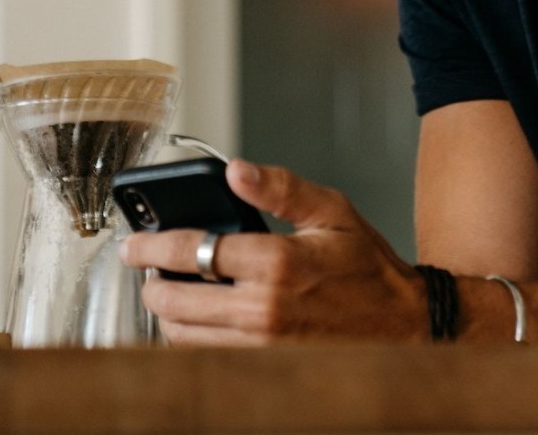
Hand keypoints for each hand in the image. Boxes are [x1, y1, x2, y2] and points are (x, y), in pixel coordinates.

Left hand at [119, 159, 428, 345]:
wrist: (403, 326)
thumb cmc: (367, 268)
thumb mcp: (332, 211)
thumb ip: (280, 188)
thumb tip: (235, 170)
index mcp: (277, 263)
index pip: (193, 252)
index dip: (153, 245)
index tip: (133, 244)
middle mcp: (264, 310)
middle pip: (175, 301)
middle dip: (152, 282)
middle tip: (148, 269)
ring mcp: (262, 346)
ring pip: (184, 336)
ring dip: (168, 314)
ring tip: (172, 292)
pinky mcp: (265, 368)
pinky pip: (208, 356)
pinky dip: (193, 337)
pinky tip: (200, 318)